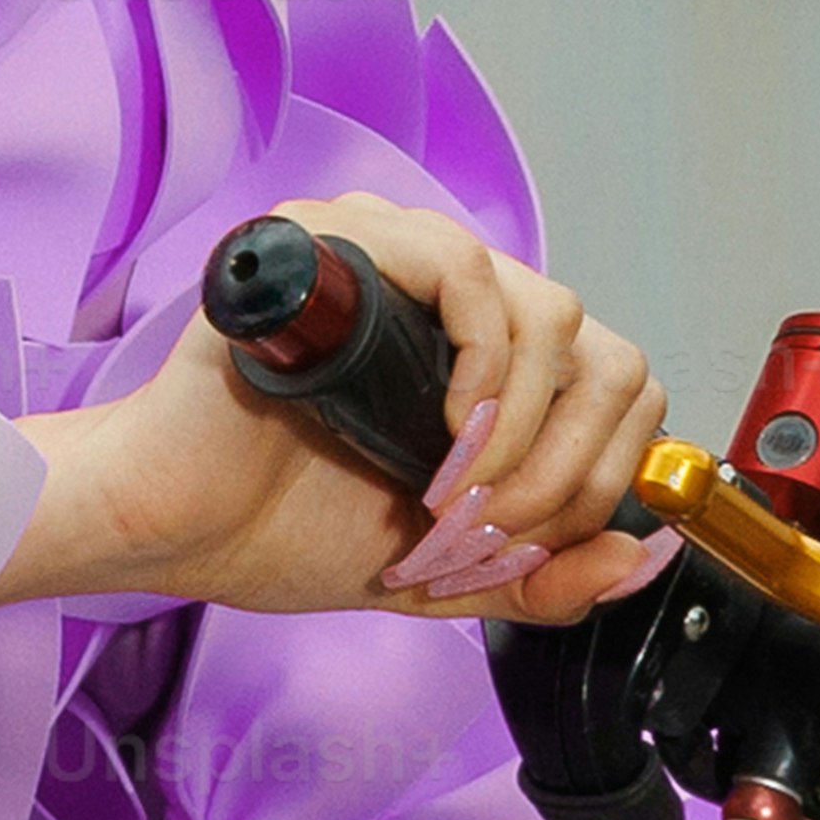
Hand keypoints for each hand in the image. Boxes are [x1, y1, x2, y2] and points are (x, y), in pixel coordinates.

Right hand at [0, 195, 679, 628]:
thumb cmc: (277, 530)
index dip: (598, 477)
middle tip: (496, 528)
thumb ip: (545, 576)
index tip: (529, 545)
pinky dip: (483, 361)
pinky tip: (443, 429)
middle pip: (600, 349)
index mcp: (479, 355)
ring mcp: (394, 256)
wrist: (176, 530)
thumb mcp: (450, 572)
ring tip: (455, 494)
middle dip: (569, 467)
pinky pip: (464, 265)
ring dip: (524, 429)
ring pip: (549, 310)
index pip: (612, 385)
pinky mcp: (338, 243)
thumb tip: (643, 558)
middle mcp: (447, 294)